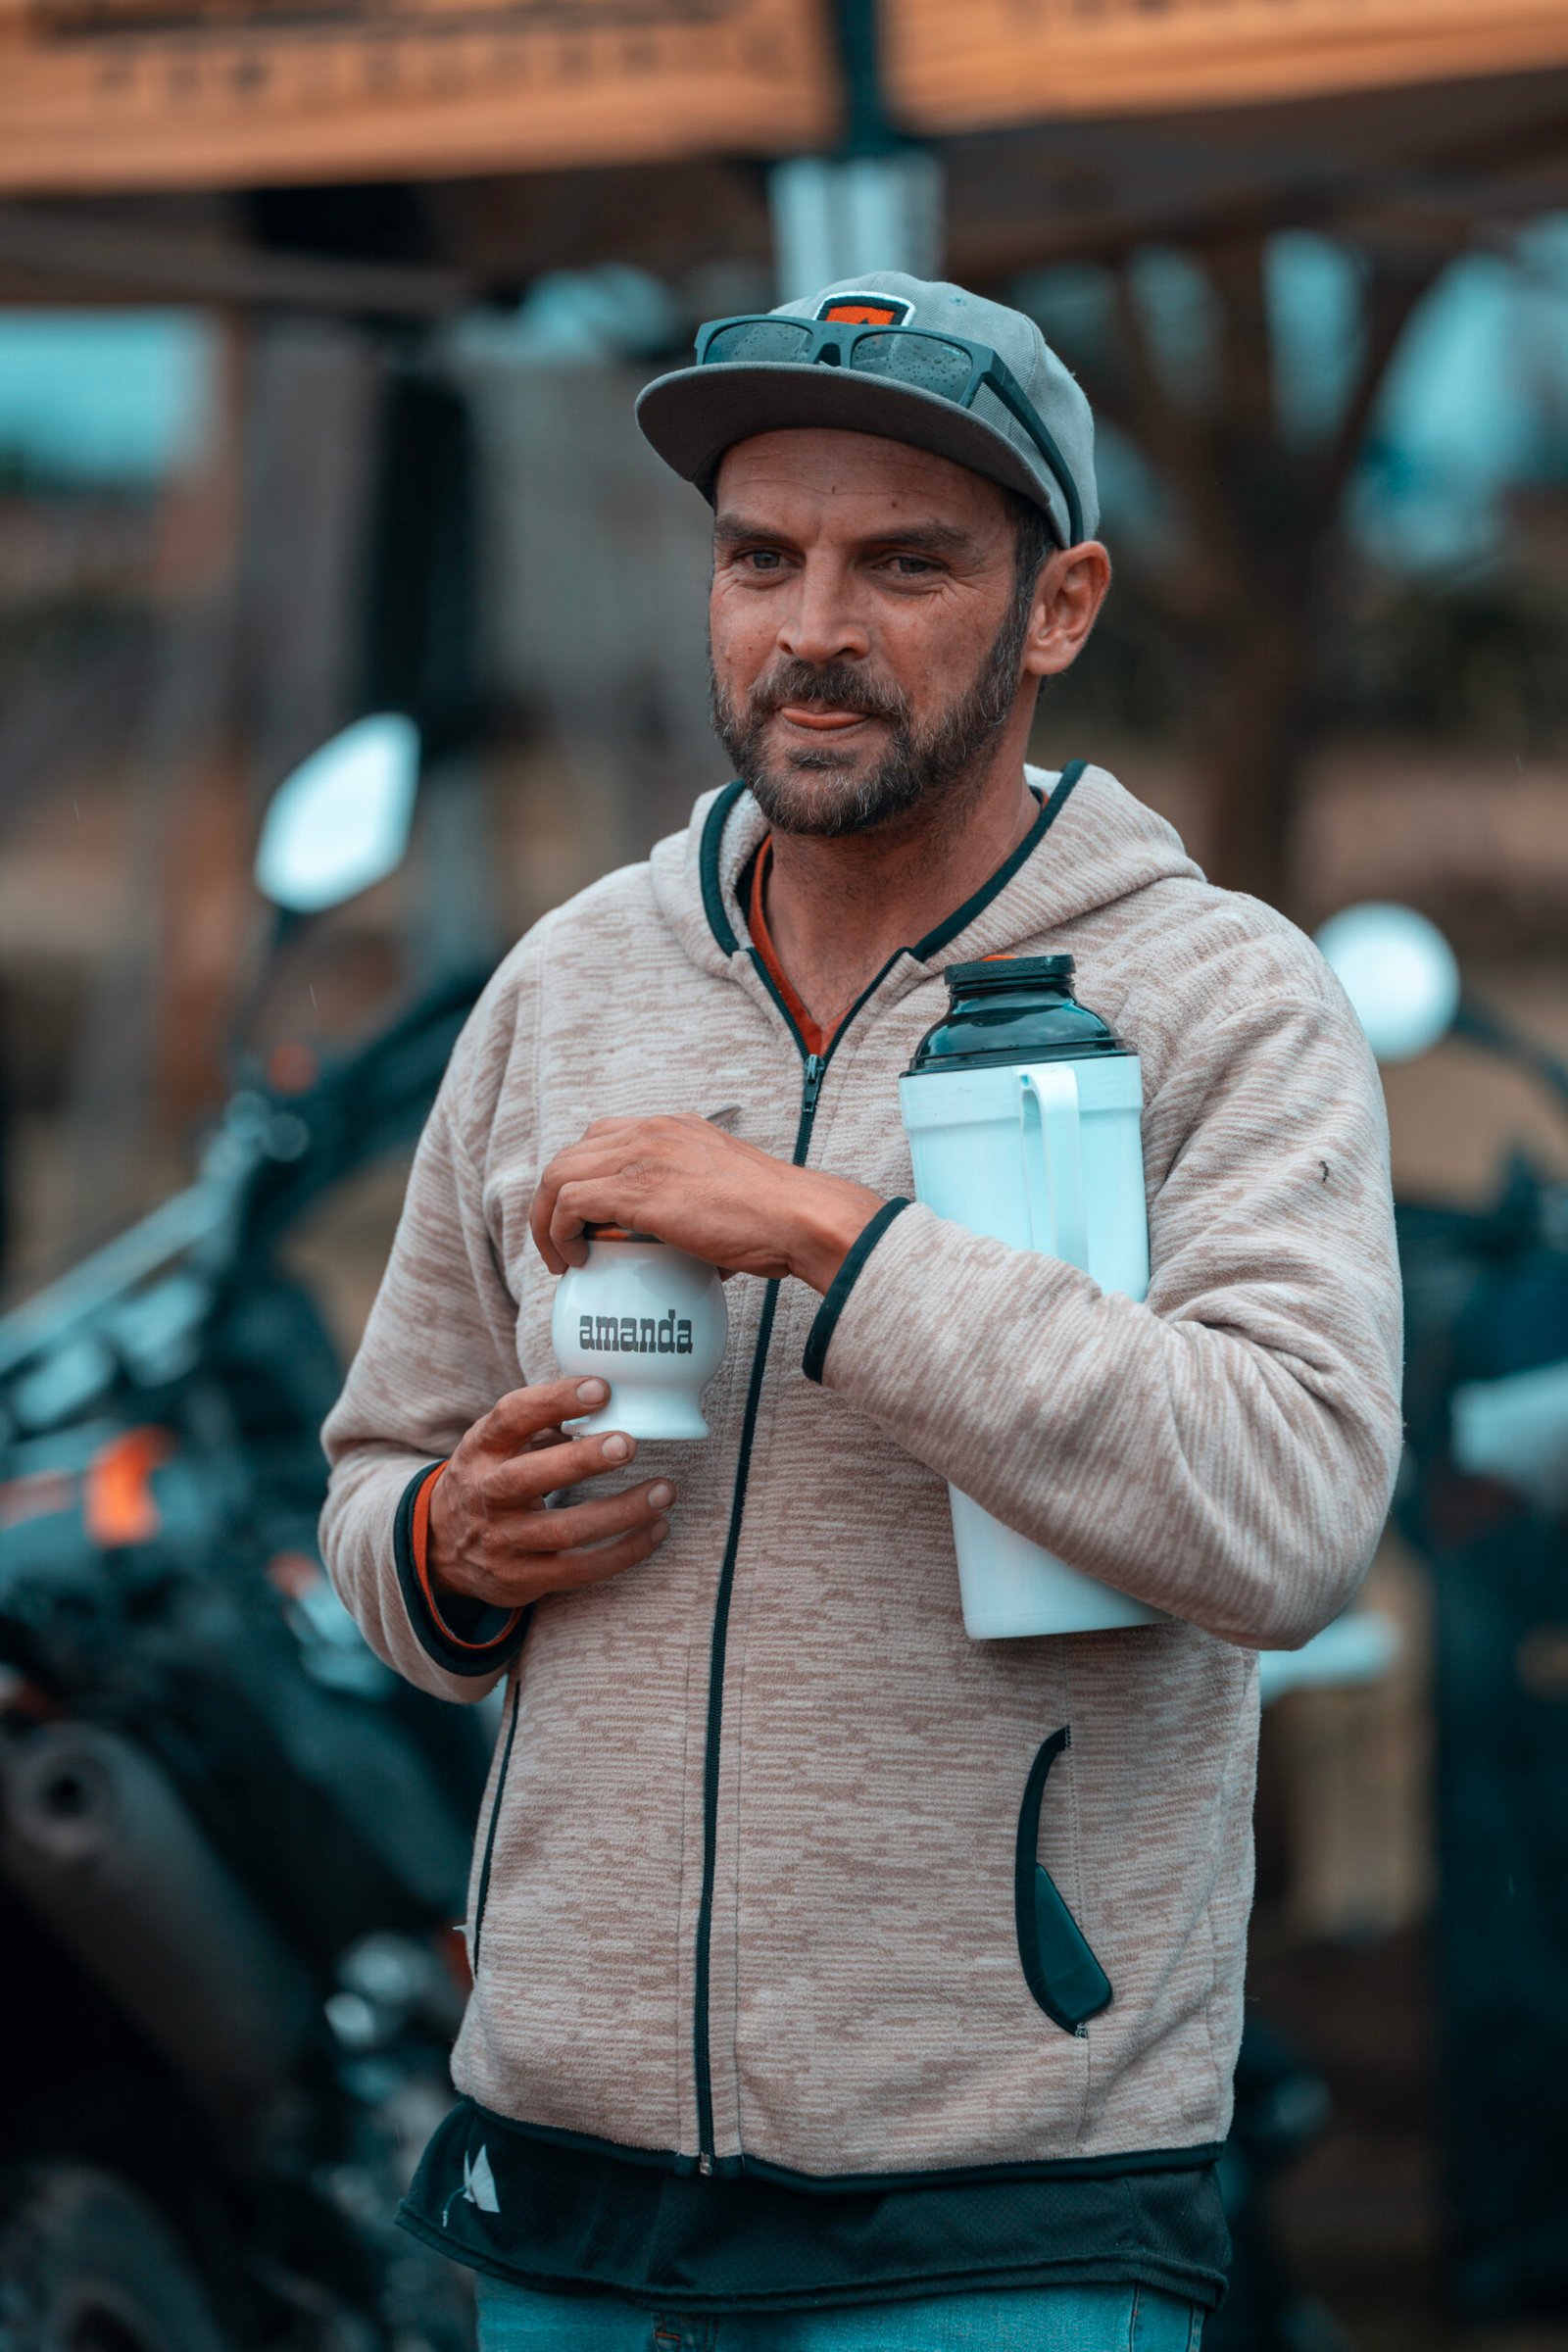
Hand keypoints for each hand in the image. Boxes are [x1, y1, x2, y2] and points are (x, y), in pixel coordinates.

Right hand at [427, 1377, 673, 1609]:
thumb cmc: (490, 1479)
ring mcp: (502, 1542)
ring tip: (665, 1491)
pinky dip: (624, 1551)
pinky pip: (581, 1570)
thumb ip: (540, 1424)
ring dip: (622, 1511)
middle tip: (629, 1444)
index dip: (554, 1400)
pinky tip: (656, 1529)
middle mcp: (486, 1495)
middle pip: (529, 1477)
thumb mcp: (496, 1445)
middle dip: (582, 1461)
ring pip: (565, 1530)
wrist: (442, 1548)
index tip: (601, 1388)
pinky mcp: (522, 1580)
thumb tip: (607, 1396)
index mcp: (481, 1450)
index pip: (511, 1418)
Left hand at [529, 1113, 884, 1291]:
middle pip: (569, 1154)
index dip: (582, 1179)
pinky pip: (568, 1204)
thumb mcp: (727, 1198)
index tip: (586, 1221)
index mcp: (673, 1128)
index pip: (601, 1138)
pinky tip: (577, 1262)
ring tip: (562, 1259)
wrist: (798, 1219)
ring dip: (546, 1221)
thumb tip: (692, 1254)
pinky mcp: (636, 1189)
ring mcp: (641, 1155)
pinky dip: (560, 1234)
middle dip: (553, 1201)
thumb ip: (698, 1213)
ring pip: (557, 1176)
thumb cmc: (775, 1221)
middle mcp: (651, 1131)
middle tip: (563, 1245)